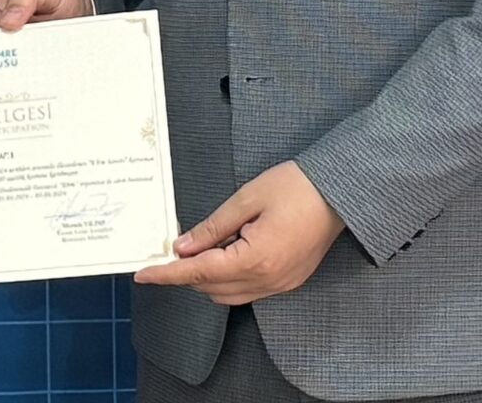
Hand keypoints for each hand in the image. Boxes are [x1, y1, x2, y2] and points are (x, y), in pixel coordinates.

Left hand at [133, 161, 344, 304]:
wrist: (337, 193)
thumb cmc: (294, 187)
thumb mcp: (246, 199)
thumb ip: (212, 227)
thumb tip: (183, 247)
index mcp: (256, 259)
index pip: (199, 273)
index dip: (168, 274)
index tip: (144, 274)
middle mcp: (268, 280)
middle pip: (212, 288)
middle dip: (185, 274)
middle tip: (167, 252)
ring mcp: (280, 285)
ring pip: (229, 295)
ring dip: (206, 279)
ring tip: (194, 250)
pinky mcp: (288, 281)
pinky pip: (248, 291)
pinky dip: (227, 279)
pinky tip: (221, 255)